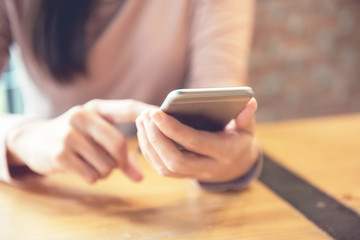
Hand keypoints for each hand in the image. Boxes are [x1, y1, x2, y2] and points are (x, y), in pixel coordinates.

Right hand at [6, 99, 155, 182]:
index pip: (127, 108)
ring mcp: (69, 135)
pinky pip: (92, 175)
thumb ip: (120, 152)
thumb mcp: (94, 135)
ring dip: (105, 171)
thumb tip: (141, 177)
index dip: (147, 112)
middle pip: (119, 144)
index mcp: (95, 108)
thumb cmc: (73, 138)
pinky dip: (92, 177)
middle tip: (115, 163)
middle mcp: (82, 116)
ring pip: (106, 164)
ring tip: (91, 163)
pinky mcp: (59, 154)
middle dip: (120, 161)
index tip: (165, 116)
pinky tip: (80, 168)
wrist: (33, 141)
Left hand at [136, 98, 259, 182]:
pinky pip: (162, 169)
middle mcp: (208, 168)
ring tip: (141, 120)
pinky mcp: (183, 176)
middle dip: (156, 138)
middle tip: (145, 116)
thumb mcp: (246, 129)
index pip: (195, 143)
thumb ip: (246, 117)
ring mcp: (194, 175)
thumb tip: (250, 102)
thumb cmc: (239, 141)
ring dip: (149, 144)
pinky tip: (144, 133)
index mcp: (225, 153)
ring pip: (165, 167)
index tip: (156, 112)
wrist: (237, 166)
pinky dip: (149, 152)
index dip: (174, 129)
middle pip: (175, 161)